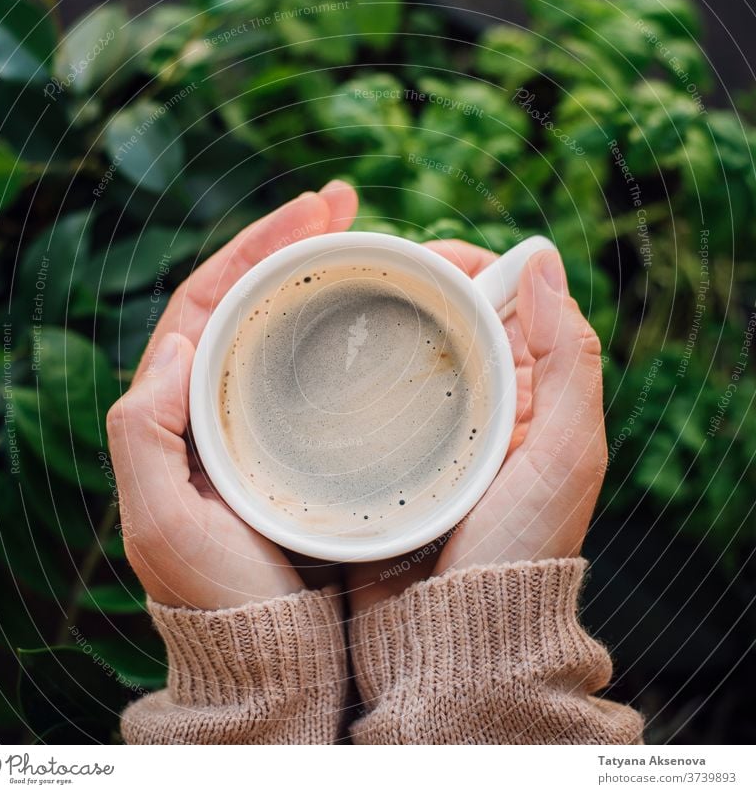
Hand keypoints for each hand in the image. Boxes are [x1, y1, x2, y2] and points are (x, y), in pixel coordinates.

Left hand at [107, 181, 358, 609]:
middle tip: (346, 203)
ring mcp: (264, 416)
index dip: (255, 246)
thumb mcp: (161, 521)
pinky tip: (382, 310)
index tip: (311, 211)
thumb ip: (143, 431)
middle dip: (294, 240)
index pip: (209, 300)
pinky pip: (320, 367)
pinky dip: (347, 329)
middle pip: (251, 297)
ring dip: (324, 273)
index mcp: (177, 407)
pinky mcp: (304, 439)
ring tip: (369, 237)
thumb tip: (177, 343)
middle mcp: (217, 401)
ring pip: (288, 324)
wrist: (271, 653)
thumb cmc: (219, 594)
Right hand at [348, 240, 606, 611]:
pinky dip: (351, 376)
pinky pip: (369, 401)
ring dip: (378, 327)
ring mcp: (429, 434)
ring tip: (338, 304)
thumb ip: (569, 358)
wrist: (455, 637)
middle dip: (414, 289)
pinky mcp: (385, 459)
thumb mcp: (567, 453)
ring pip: (403, 358)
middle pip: (447, 323)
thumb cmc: (518, 551)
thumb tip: (547, 262)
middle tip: (370, 275)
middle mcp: (482, 410)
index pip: (504, 306)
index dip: (472, 267)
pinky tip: (324, 361)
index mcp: (531, 398)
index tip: (428, 255)